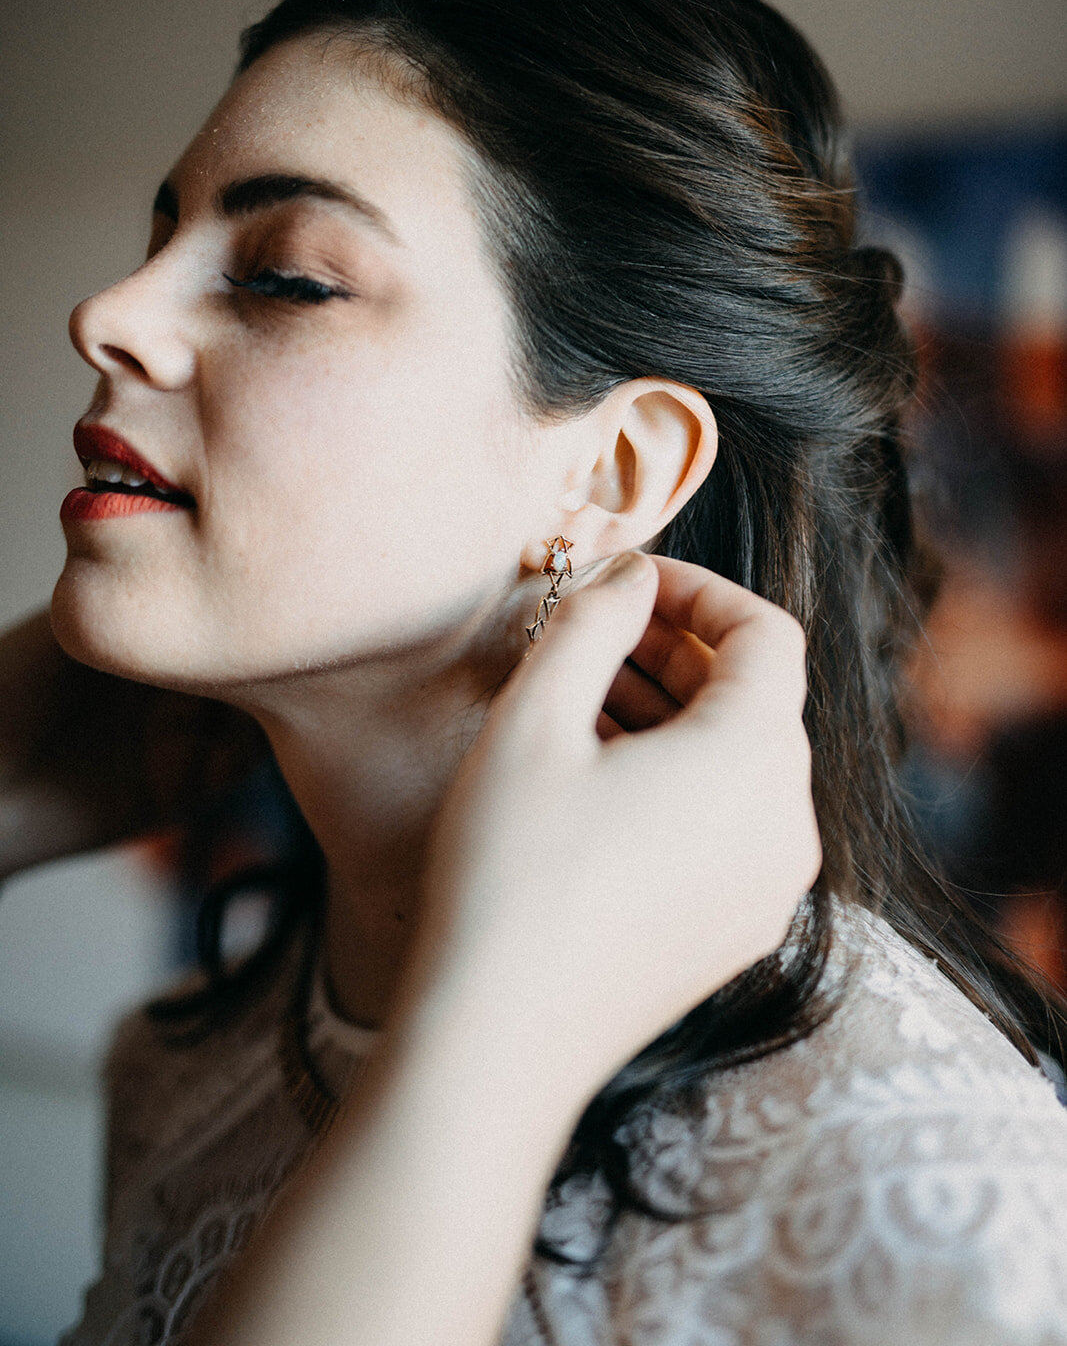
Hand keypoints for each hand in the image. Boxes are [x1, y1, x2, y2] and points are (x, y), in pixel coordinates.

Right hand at [403, 552, 821, 1105]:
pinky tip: (599, 778)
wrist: (499, 1040)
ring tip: (583, 699)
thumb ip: (592, 621)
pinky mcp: (738, 933)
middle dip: (680, 652)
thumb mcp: (536, 719)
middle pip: (758, 700)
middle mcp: (787, 824)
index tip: (629, 584)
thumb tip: (630, 574)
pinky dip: (682, 780)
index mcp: (755, 758)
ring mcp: (769, 889)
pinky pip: (731, 825)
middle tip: (595, 634)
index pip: (767, 634)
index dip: (700, 591)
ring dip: (676, 715)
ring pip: (743, 764)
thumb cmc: (510, 871)